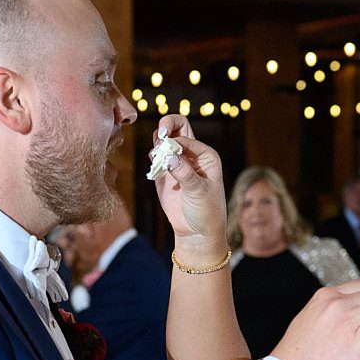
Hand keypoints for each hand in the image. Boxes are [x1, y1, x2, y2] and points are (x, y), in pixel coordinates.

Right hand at [151, 116, 226, 253]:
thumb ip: (184, 173)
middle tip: (160, 134)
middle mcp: (192, 155)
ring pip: (164, 141)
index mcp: (205, 155)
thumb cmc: (206, 211)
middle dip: (166, 126)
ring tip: (158, 159)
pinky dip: (152, 159)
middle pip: (177, 128)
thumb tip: (169, 155)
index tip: (166, 148)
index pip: (186, 136)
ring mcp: (178, 163)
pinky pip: (156, 158)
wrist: (197, 232)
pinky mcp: (165, 174)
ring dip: (157, 144)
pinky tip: (156, 169)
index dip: (174, 138)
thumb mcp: (199, 192)